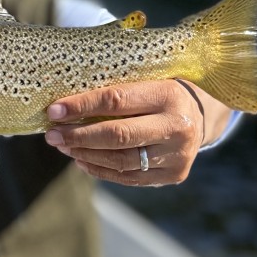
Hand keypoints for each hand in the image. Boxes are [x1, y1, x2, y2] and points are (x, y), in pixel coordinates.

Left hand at [44, 80, 218, 186]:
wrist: (203, 116)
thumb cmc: (163, 93)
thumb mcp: (149, 80)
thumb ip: (116, 91)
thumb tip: (66, 104)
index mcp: (168, 95)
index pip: (116, 101)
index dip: (81, 106)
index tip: (54, 111)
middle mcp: (176, 127)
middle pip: (117, 136)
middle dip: (78, 136)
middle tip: (52, 135)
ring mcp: (177, 155)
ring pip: (120, 160)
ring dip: (84, 154)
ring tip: (63, 146)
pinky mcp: (173, 175)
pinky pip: (128, 177)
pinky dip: (100, 169)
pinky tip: (82, 160)